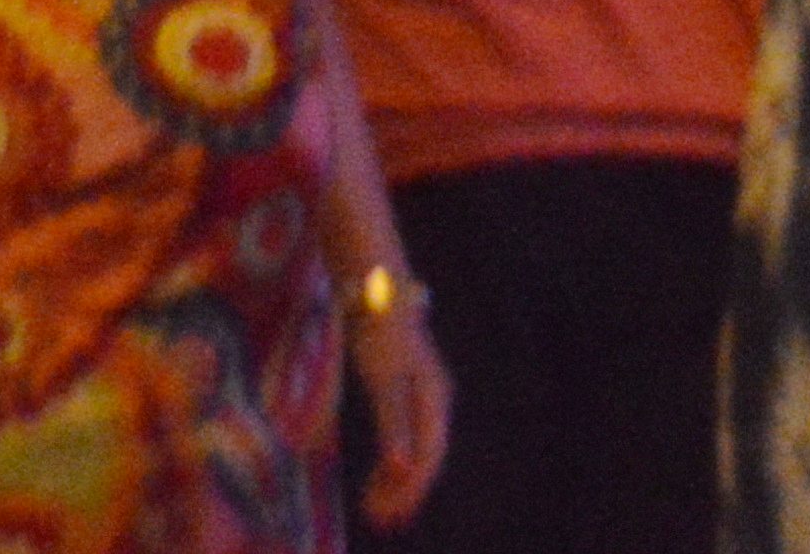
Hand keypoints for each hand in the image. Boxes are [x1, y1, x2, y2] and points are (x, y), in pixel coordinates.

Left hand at [351, 299, 456, 527]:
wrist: (375, 288)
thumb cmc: (379, 330)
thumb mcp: (384, 379)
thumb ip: (393, 423)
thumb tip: (401, 467)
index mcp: (435, 399)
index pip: (427, 457)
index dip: (410, 490)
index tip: (390, 517)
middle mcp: (434, 401)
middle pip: (423, 458)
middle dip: (402, 492)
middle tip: (378, 521)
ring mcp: (421, 397)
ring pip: (414, 451)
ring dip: (396, 482)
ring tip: (374, 509)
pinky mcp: (405, 393)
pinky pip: (403, 438)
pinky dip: (389, 463)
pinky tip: (377, 480)